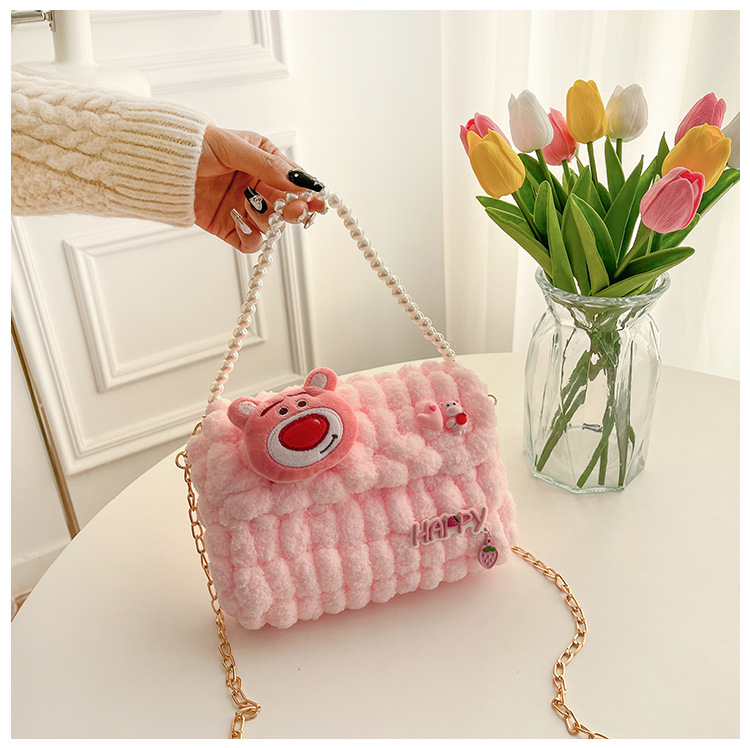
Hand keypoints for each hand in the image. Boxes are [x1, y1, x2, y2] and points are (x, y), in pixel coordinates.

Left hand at [193, 125, 325, 251]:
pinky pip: (250, 241)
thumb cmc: (192, 146)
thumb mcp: (233, 148)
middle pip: (287, 205)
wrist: (157, 164)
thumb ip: (267, 165)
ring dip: (265, 220)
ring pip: (271, 224)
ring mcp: (245, 207)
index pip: (293, 179)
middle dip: (292, 209)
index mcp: (263, 160)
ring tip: (249, 207)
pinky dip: (249, 237)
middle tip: (293, 211)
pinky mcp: (230, 227)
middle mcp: (257, 185)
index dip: (307, 191)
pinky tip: (240, 224)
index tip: (318, 201)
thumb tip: (297, 180)